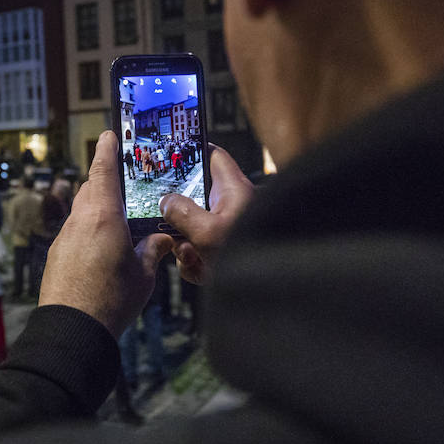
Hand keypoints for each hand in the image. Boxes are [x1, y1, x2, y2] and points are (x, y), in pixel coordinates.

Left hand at [38, 130, 172, 338]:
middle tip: (126, 183)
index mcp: (102, 216)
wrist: (72, 329)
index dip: (107, 150)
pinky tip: (104, 249)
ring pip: (82, 211)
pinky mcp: (57, 255)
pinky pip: (75, 233)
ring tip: (120, 221)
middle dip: (106, 183)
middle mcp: (79, 220)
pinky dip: (89, 231)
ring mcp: (64, 238)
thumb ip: (153, 250)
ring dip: (98, 209)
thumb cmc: (111, 299)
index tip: (110, 135)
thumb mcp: (143, 274)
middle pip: (90, 189)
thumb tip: (162, 240)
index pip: (102, 171)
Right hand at [160, 143, 254, 284]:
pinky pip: (199, 254)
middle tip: (169, 225)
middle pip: (194, 198)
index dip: (192, 150)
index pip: (213, 156)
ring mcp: (229, 231)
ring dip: (184, 247)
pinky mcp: (225, 254)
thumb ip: (182, 213)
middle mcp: (233, 207)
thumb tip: (167, 201)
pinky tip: (200, 272)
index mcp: (234, 191)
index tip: (170, 153)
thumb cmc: (255, 259)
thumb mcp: (208, 233)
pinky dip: (194, 266)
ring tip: (192, 257)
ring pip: (193, 230)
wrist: (275, 293)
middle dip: (177, 216)